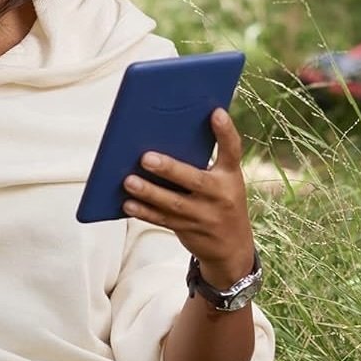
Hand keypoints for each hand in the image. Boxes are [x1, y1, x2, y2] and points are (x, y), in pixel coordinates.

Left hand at [122, 108, 254, 281]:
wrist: (232, 247)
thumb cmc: (220, 200)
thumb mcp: (223, 180)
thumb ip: (204, 161)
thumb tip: (165, 134)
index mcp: (230, 175)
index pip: (233, 150)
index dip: (226, 131)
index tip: (216, 112)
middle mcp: (221, 195)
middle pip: (195, 180)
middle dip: (170, 169)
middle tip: (145, 158)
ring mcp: (205, 216)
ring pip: (173, 204)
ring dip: (149, 193)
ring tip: (128, 181)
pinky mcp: (188, 230)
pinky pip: (162, 220)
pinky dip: (144, 212)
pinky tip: (127, 203)